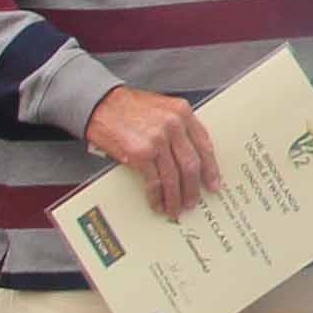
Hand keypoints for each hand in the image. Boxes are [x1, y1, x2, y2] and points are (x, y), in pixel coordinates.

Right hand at [84, 86, 221, 218]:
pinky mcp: (140, 154)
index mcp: (182, 112)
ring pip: (175, 177)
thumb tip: (187, 156)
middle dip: (193, 188)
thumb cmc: (127, 106)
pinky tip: (158, 204)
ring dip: (176, 197)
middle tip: (193, 201)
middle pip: (191, 165)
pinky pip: (155, 182)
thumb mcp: (161, 108)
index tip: (213, 183)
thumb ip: (177, 127)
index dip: (211, 168)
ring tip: (176, 208)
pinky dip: (157, 197)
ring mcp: (157, 140)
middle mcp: (173, 125)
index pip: (204, 145)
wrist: (100, 104)